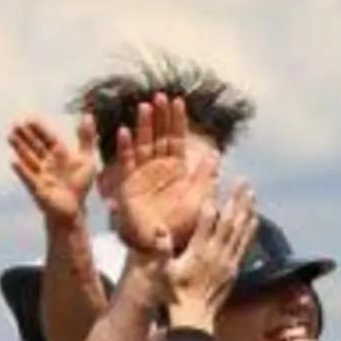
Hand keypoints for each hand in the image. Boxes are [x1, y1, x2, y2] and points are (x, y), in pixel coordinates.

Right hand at [8, 115, 97, 225]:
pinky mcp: (37, 188)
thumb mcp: (86, 159)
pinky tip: (13, 161)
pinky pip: (28, 178)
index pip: (47, 138)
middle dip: (25, 136)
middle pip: (35, 146)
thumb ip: (86, 138)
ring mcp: (40, 174)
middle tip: (16, 124)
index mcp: (59, 154)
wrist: (74, 208)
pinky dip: (22, 170)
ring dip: (20, 148)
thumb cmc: (78, 184)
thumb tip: (88, 115)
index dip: (39, 129)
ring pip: (28, 158)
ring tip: (10, 136)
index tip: (30, 119)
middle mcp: (47, 162)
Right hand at [111, 94, 219, 253]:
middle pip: (158, 136)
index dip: (177, 121)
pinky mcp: (128, 184)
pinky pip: (125, 164)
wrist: (159, 244)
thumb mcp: (197, 200)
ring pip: (142, 144)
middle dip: (160, 117)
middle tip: (160, 96)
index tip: (179, 101)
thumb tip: (216, 155)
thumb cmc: (178, 225)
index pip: (176, 139)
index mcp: (175, 169)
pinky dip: (124, 148)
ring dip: (143, 126)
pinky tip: (124, 132)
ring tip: (145, 106)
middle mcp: (157, 167)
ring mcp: (141, 174)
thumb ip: (205, 178)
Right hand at [164, 182, 258, 332]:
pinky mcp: (233, 269)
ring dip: (246, 210)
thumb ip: (162, 252)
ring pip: (240, 231)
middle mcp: (216, 254)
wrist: (193, 320)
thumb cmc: (174, 295)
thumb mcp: (163, 274)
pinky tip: (254, 218)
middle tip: (241, 181)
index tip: (216, 181)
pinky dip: (250, 230)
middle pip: (229, 221)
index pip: (207, 220)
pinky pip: (245, 245)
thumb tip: (159, 232)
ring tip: (251, 193)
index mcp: (198, 252)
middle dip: (235, 199)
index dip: (212, 199)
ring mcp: (227, 262)